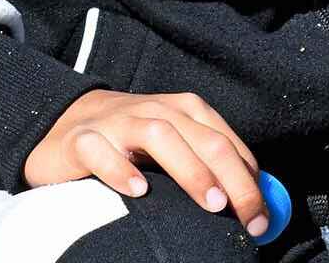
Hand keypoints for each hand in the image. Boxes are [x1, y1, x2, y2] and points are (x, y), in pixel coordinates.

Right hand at [23, 90, 268, 237]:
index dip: (251, 181)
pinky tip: (137, 191)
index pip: (227, 143)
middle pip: (206, 140)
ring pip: (161, 136)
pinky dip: (121, 169)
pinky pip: (102, 151)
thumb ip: (207, 165)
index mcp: (186, 111)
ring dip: (191, 170)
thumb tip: (250, 201)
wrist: (64, 122)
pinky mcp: (83, 140)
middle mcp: (157, 110)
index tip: (264, 219)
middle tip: (251, 219)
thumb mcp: (173, 146)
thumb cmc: (129, 142)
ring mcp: (119, 122)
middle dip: (236, 181)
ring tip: (211, 204)